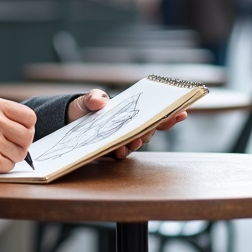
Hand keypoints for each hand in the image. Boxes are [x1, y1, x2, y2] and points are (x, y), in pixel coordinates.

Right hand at [0, 98, 35, 179]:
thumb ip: (6, 115)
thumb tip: (30, 126)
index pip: (30, 117)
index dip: (27, 126)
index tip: (19, 131)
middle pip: (28, 136)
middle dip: (22, 143)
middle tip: (9, 144)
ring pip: (21, 153)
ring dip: (11, 156)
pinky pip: (10, 166)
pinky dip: (2, 166)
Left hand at [67, 89, 187, 159]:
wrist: (68, 123)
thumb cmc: (83, 109)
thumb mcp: (88, 100)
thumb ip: (93, 98)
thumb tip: (100, 101)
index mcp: (131, 111)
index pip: (154, 114)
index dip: (170, 114)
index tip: (183, 112)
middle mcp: (130, 126)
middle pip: (150, 128)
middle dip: (153, 128)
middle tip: (150, 127)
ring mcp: (122, 139)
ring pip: (138, 141)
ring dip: (139, 141)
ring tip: (135, 140)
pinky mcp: (111, 150)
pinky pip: (122, 153)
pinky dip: (123, 151)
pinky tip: (120, 151)